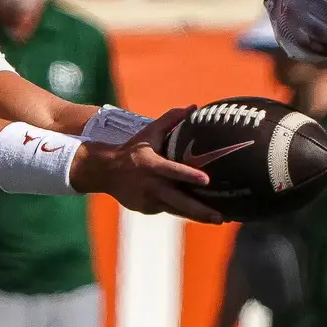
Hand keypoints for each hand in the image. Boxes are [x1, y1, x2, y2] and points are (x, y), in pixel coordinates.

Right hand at [69, 107, 223, 222]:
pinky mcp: (147, 209)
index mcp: (152, 165)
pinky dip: (182, 210)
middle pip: (179, 201)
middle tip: (221, 217)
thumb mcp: (149, 133)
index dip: (189, 175)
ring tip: (219, 219)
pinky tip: (199, 213)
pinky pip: (168, 209)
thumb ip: (170, 119)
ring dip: (198, 216)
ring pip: (177, 210)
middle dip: (200, 211)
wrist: (105, 172)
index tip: (207, 181)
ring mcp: (149, 200)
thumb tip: (193, 106)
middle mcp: (151, 185)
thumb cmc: (132, 150)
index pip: (173, 171)